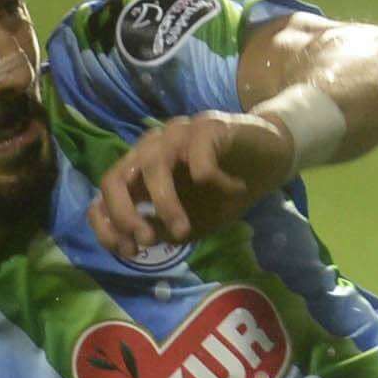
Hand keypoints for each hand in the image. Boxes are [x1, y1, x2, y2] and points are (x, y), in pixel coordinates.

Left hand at [87, 109, 294, 257]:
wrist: (271, 158)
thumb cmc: (225, 192)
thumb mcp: (191, 221)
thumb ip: (161, 229)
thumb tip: (134, 241)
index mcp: (141, 170)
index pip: (106, 192)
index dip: (107, 224)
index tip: (130, 251)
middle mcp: (151, 148)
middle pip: (115, 177)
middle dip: (124, 215)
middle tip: (147, 241)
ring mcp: (177, 133)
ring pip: (153, 166)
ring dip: (165, 205)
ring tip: (184, 230)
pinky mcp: (208, 126)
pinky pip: (200, 161)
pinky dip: (215, 184)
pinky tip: (234, 190)